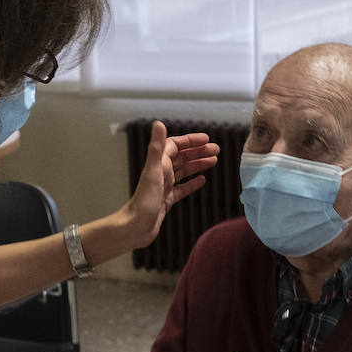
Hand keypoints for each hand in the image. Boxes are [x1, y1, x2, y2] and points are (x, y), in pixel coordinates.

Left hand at [120, 122, 220, 247]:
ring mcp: (164, 187)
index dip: (190, 141)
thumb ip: (156, 148)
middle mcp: (161, 173)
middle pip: (182, 157)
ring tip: (213, 161)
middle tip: (216, 150)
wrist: (135, 228)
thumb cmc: (142, 202)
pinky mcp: (166, 200)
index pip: (175, 145)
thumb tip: (158, 124)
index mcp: (158, 164)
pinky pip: (182, 189)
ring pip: (183, 171)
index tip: (206, 139)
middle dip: (198, 151)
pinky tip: (202, 181)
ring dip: (198, 165)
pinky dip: (192, 183)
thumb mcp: (152, 172)